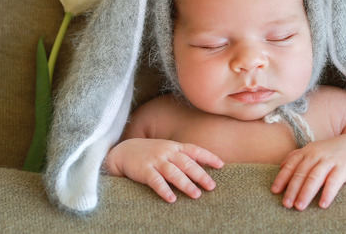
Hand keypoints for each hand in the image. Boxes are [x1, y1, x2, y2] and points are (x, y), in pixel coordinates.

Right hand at [104, 138, 224, 202]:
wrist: (124, 152)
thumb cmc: (150, 153)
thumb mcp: (167, 150)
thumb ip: (182, 156)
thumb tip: (203, 165)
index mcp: (175, 147)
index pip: (195, 150)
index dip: (208, 157)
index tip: (221, 165)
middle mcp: (167, 152)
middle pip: (187, 163)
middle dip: (200, 175)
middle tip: (211, 186)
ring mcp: (155, 160)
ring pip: (173, 173)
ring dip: (186, 184)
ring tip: (196, 195)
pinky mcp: (144, 170)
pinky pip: (156, 181)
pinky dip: (164, 190)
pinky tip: (172, 199)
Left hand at [270, 135, 345, 210]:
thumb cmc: (331, 151)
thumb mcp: (313, 149)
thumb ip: (297, 156)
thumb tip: (281, 166)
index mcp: (308, 151)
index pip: (291, 164)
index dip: (282, 178)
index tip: (275, 191)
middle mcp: (317, 155)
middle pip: (301, 173)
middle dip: (292, 189)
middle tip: (286, 204)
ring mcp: (330, 160)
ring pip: (315, 177)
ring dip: (306, 193)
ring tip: (299, 207)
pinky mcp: (343, 168)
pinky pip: (334, 181)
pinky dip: (328, 193)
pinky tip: (323, 204)